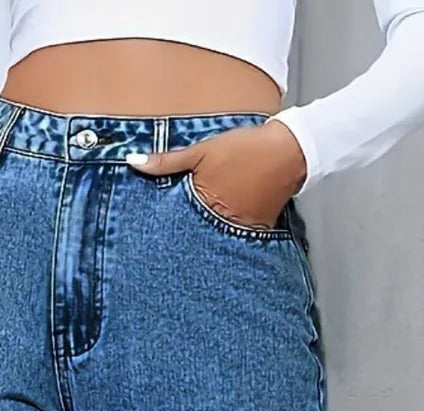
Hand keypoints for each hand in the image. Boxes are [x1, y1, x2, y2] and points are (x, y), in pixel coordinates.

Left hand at [127, 120, 306, 230]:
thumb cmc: (246, 148)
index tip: (150, 236)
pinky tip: (216, 233)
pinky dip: (223, 235)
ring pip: (213, 240)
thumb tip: (134, 162)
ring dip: (203, 239)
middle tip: (162, 249)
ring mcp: (240, 230)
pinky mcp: (255, 230)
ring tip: (190, 243)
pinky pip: (233, 238)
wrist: (288, 150)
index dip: (163, 230)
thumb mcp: (202, 150)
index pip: (175, 225)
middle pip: (193, 237)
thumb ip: (167, 161)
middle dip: (182, 239)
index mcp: (206, 206)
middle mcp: (223, 224)